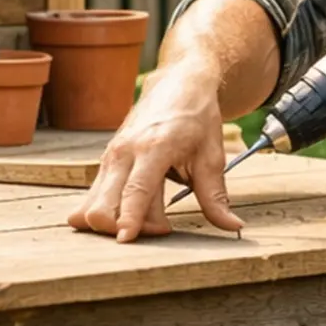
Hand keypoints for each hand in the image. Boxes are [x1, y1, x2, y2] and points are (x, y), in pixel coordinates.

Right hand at [67, 71, 247, 241]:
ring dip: (115, 222)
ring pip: (93, 203)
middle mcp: (125, 151)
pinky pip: (94, 196)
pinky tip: (131, 213)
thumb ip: (216, 196)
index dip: (129, 219)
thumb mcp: (212, 157)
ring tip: (150, 218)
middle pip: (104, 204)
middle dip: (124, 227)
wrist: (179, 84)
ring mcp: (110, 156)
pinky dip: (107, 212)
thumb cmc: (196, 119)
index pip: (135, 191)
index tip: (126, 241)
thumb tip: (232, 226)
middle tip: (161, 226)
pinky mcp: (105, 161)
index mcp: (154, 147)